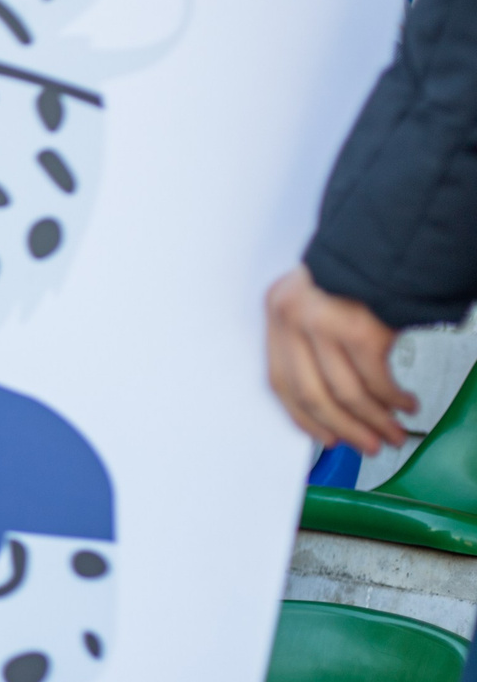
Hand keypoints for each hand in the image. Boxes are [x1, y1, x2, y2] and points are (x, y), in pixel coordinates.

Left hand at [265, 266, 414, 452]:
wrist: (390, 236)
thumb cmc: (360, 268)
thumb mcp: (316, 299)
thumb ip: (313, 343)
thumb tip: (331, 404)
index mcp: (277, 311)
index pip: (280, 381)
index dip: (303, 416)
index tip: (323, 436)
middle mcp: (293, 318)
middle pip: (312, 395)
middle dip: (345, 428)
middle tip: (367, 444)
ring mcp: (325, 324)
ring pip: (347, 394)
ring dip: (375, 420)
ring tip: (392, 430)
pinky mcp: (360, 329)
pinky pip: (377, 381)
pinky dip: (393, 400)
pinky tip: (405, 403)